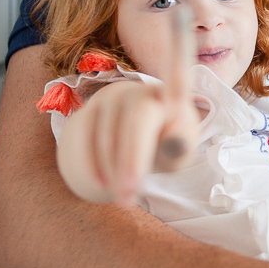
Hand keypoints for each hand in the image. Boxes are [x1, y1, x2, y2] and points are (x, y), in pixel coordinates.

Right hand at [56, 77, 197, 204]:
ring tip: (124, 198)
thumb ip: (182, 145)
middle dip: (132, 162)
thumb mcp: (181, 146)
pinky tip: (102, 185)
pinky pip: (86, 139)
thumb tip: (175, 144)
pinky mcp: (89, 111)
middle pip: (137, 122)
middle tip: (131, 198)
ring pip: (108, 136)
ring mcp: (110, 99)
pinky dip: (93, 165)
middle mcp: (139, 91)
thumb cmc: (165, 141)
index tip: (176, 96)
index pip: (176, 81)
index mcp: (170, 96)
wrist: (132, 132)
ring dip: (113, 172)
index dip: (177, 69)